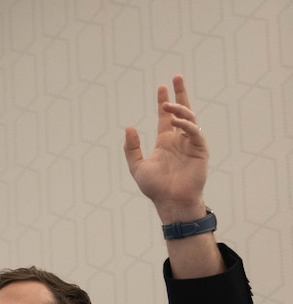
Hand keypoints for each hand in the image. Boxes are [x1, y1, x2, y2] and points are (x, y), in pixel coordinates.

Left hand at [123, 74, 208, 222]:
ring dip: (179, 110)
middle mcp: (179, 140)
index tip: (162, 87)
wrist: (170, 201)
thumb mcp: (137, 166)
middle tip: (176, 77)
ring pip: (189, 119)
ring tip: (167, 105)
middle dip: (180, 94)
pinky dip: (186, 125)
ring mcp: (190, 144)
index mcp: (165, 142)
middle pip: (182, 111)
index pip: (166, 117)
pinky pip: (194, 132)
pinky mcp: (200, 150)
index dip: (164, 102)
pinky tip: (176, 122)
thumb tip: (128, 127)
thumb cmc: (155, 187)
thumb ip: (131, 148)